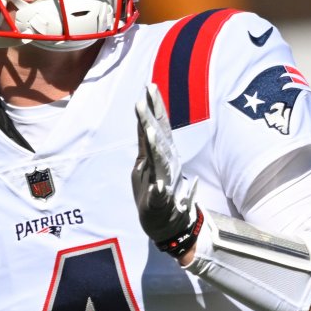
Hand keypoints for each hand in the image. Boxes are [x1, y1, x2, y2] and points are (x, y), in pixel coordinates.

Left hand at [132, 84, 197, 246]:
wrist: (167, 223)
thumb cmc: (157, 189)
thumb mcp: (148, 161)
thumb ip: (147, 140)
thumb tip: (143, 114)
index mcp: (162, 153)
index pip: (158, 126)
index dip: (155, 107)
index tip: (149, 87)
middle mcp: (166, 163)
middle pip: (158, 137)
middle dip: (151, 119)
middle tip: (143, 100)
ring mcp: (164, 181)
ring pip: (160, 161)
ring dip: (155, 147)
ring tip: (149, 132)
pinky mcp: (160, 202)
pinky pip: (160, 196)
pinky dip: (159, 191)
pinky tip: (157, 187)